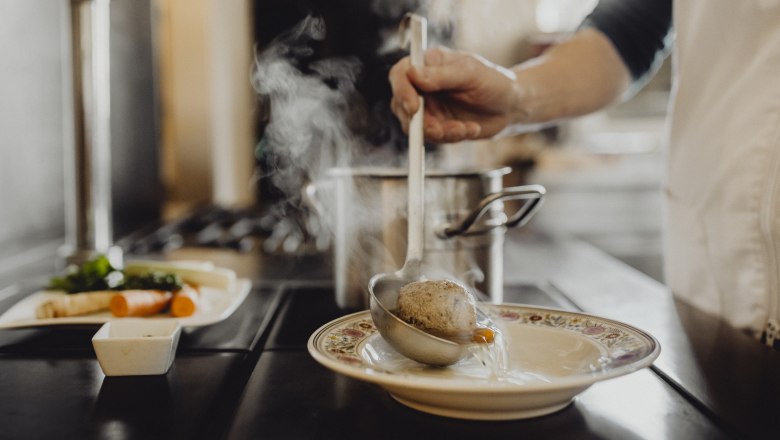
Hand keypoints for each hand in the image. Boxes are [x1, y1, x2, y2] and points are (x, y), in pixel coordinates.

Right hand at [389, 47, 521, 142]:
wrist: (511, 107)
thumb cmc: (494, 82)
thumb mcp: (471, 74)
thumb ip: (442, 76)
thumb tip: (413, 75)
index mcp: (428, 64)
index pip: (401, 74)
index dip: (401, 90)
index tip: (414, 107)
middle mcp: (423, 86)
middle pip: (401, 104)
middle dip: (420, 121)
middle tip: (441, 129)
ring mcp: (428, 107)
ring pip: (415, 126)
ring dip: (439, 132)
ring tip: (465, 129)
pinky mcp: (436, 126)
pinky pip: (432, 137)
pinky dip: (451, 136)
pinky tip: (471, 129)